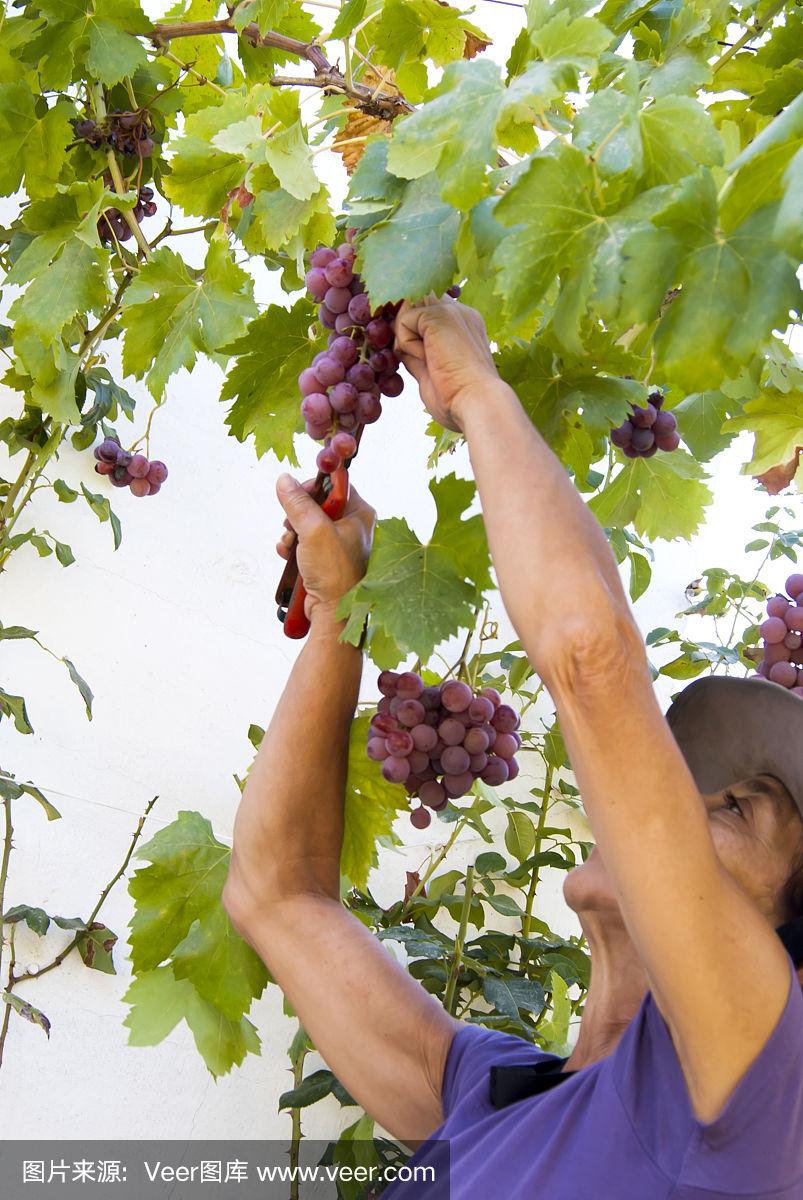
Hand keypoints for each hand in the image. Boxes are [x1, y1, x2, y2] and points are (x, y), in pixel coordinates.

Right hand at [276, 474, 375, 625]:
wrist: (332, 612)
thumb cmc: (333, 572)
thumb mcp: (313, 530)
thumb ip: (298, 503)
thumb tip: (284, 481)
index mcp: (360, 514)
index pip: (336, 485)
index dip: (314, 486)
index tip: (296, 494)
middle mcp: (353, 527)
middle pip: (318, 504)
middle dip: (297, 514)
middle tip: (291, 525)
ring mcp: (339, 544)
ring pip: (308, 524)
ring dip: (292, 533)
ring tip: (290, 545)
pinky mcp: (326, 559)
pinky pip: (305, 543)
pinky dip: (293, 547)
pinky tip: (289, 555)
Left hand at [394, 296, 499, 431]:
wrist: (478, 402)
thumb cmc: (459, 399)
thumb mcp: (433, 373)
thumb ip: (417, 356)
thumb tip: (398, 346)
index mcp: (463, 325)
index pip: (427, 313)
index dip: (413, 331)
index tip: (416, 356)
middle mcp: (459, 312)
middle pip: (415, 305)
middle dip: (405, 331)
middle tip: (420, 360)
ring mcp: (450, 310)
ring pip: (407, 310)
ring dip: (407, 338)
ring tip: (428, 360)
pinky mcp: (438, 314)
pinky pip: (403, 321)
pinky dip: (407, 344)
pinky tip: (429, 358)